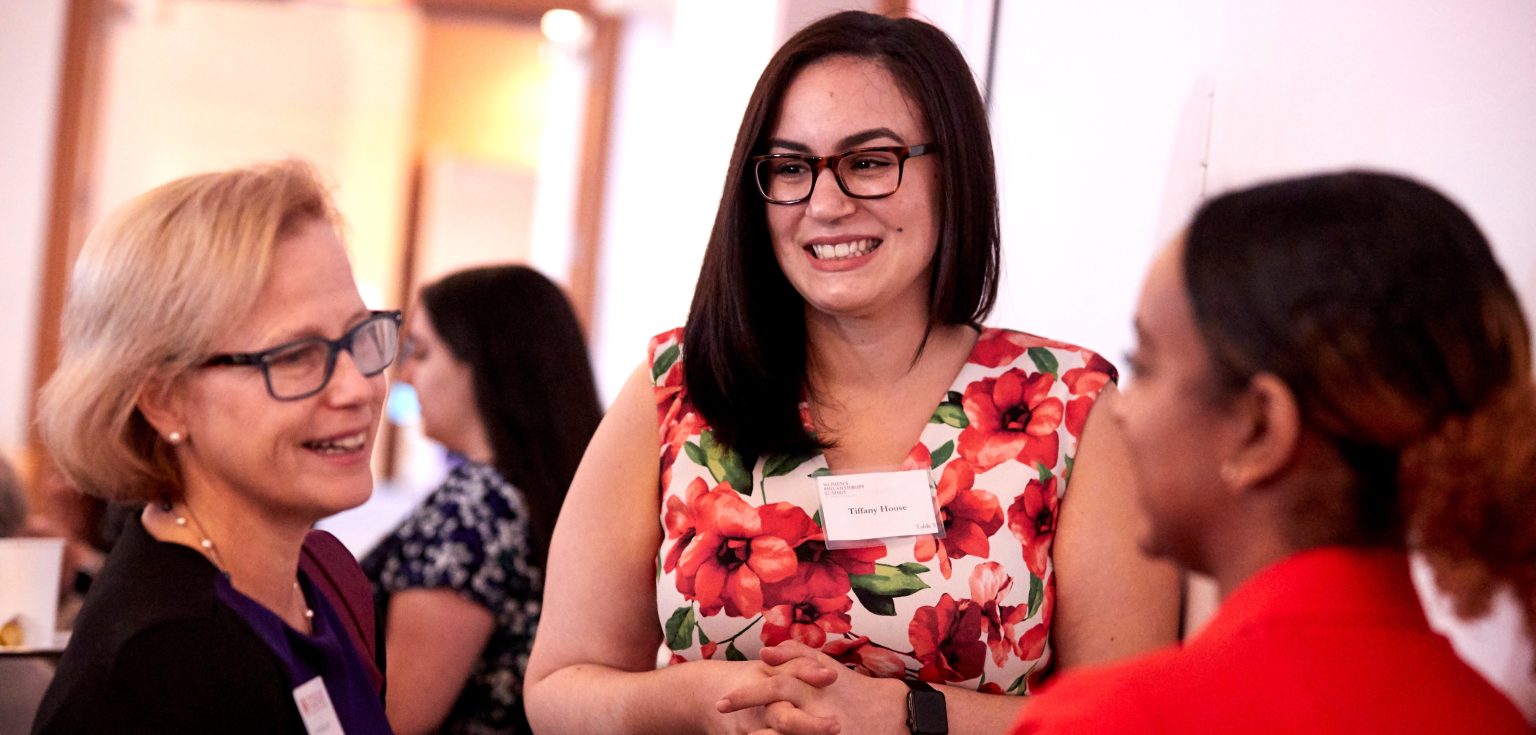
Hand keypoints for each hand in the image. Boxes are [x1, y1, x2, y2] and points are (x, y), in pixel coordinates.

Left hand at [717, 641, 908, 734]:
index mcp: (811, 687)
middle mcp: (814, 706)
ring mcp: (819, 726)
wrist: (892, 716)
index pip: (772, 687)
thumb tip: (764, 652)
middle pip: (775, 710)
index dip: (745, 695)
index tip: (720, 703)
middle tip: (721, 713)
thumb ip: (797, 653)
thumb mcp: (826, 666)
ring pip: (786, 727)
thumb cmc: (854, 690)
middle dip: (747, 710)